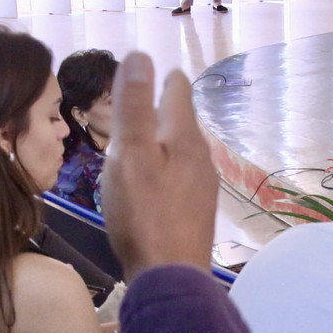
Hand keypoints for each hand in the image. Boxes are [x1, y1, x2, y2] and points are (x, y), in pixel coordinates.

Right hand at [102, 53, 216, 274]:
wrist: (171, 277)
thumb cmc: (145, 214)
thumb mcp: (130, 154)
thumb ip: (133, 105)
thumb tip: (140, 55)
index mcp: (184, 136)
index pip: (177, 90)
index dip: (159, 78)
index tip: (145, 73)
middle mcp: (201, 156)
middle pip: (180, 120)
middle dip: (159, 110)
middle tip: (136, 106)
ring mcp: (203, 186)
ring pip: (181, 150)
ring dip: (161, 141)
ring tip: (139, 144)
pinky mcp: (196, 212)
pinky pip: (180, 176)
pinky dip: (164, 169)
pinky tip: (151, 186)